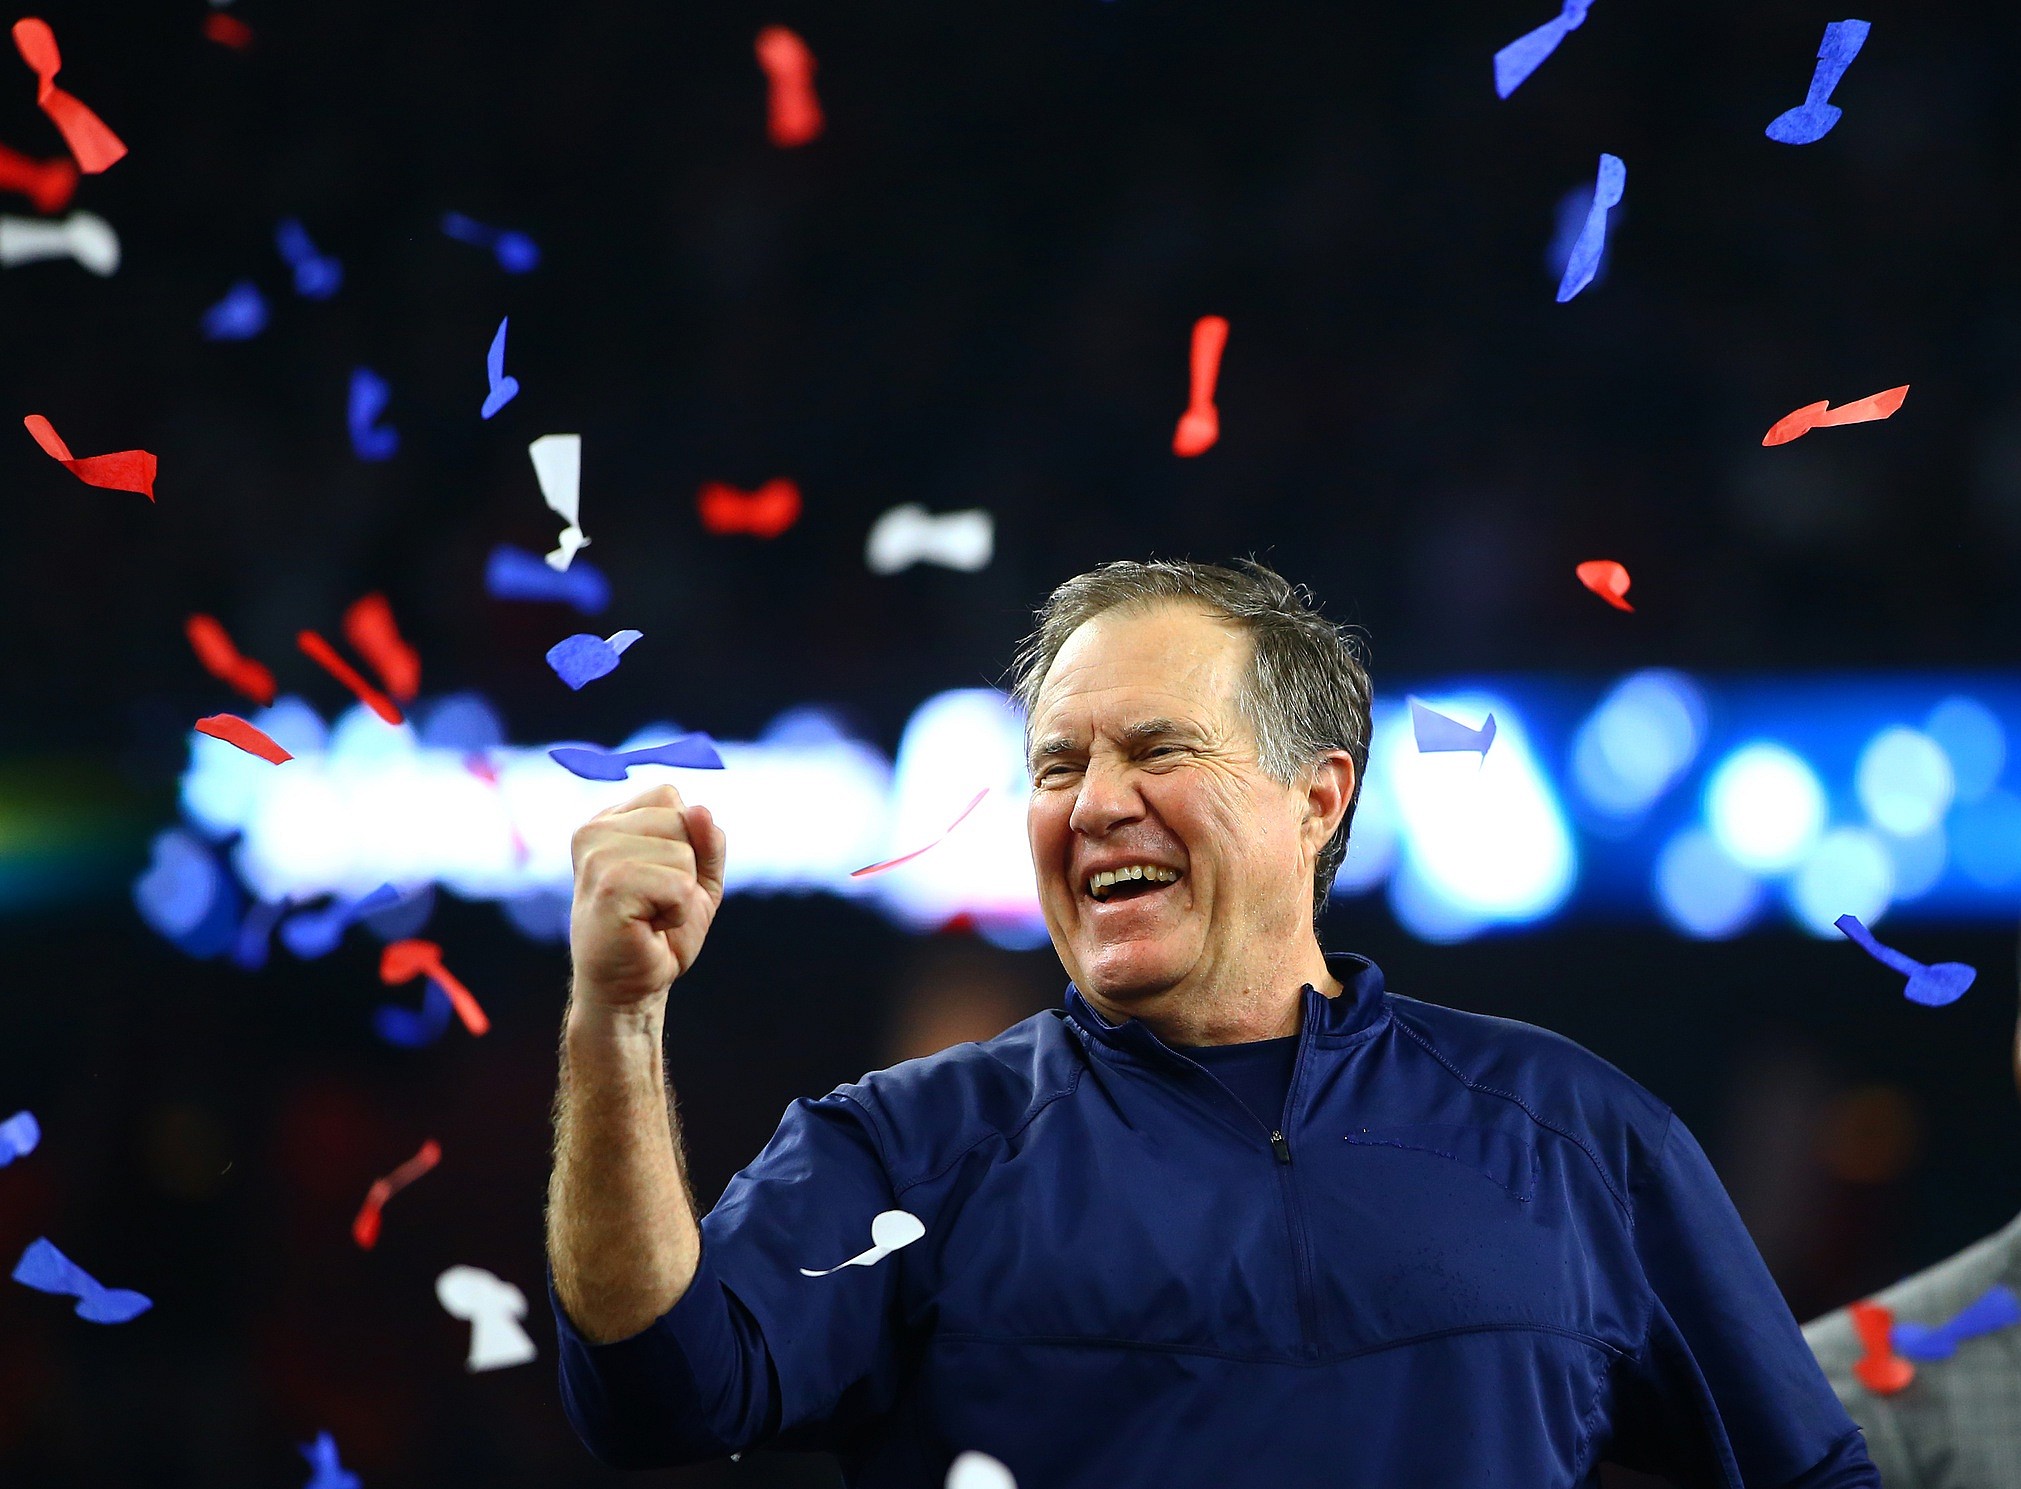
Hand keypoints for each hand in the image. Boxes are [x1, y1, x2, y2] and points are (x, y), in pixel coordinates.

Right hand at [568, 786, 726, 1009]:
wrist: (631, 989)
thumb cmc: (661, 932)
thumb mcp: (698, 877)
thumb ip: (706, 840)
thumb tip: (699, 810)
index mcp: (608, 821)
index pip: (670, 796)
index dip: (686, 840)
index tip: (659, 877)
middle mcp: (594, 831)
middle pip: (681, 818)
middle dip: (687, 867)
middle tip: (657, 902)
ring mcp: (597, 856)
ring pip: (684, 853)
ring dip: (682, 894)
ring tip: (651, 916)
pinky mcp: (607, 885)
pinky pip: (679, 884)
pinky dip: (677, 913)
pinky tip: (648, 928)